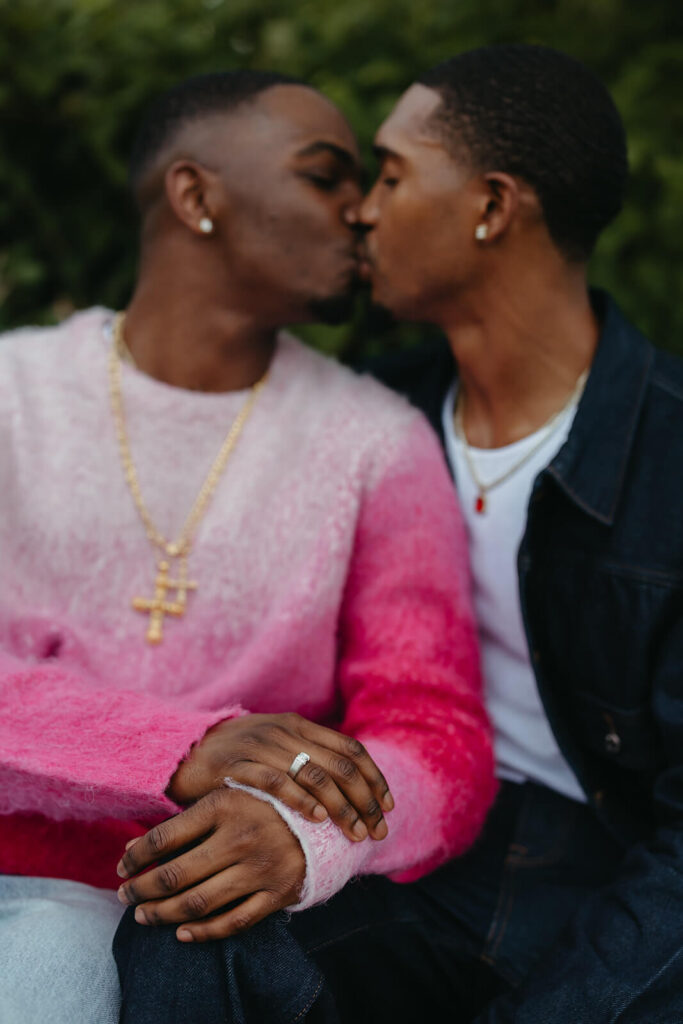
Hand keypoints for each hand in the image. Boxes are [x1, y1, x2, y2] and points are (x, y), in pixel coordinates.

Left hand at [117, 788, 305, 942]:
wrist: (322, 817)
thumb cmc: (263, 804)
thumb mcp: (225, 798)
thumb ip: (183, 822)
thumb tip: (131, 850)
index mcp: (225, 806)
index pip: (164, 837)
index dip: (136, 856)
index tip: (121, 867)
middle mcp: (241, 837)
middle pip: (175, 875)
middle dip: (141, 890)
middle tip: (124, 897)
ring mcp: (260, 868)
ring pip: (198, 903)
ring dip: (163, 914)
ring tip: (144, 916)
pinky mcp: (277, 892)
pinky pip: (233, 922)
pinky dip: (202, 933)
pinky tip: (181, 933)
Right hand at [167, 712, 392, 842]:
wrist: (182, 751)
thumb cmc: (235, 757)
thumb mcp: (274, 749)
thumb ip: (306, 758)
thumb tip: (349, 786)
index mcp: (299, 725)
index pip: (351, 749)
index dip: (375, 778)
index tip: (388, 807)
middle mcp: (286, 730)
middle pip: (341, 765)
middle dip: (365, 800)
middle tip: (377, 831)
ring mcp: (262, 745)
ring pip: (316, 774)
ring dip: (341, 807)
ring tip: (355, 833)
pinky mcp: (239, 763)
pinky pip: (278, 781)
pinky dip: (301, 800)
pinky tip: (317, 820)